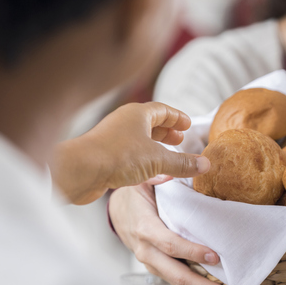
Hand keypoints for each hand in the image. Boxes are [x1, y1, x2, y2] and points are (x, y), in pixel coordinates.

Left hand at [51, 102, 210, 204]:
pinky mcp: (107, 158)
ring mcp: (114, 140)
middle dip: (167, 132)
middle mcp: (124, 124)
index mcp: (137, 115)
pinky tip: (153, 174)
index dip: (177, 118)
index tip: (188, 125)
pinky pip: (131, 156)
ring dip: (156, 148)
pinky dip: (145, 162)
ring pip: (140, 141)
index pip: (162, 111)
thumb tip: (205, 164)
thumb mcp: (158, 159)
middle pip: (150, 124)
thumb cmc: (117, 157)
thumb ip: (182, 163)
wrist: (80, 171)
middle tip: (181, 139)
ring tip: (170, 156)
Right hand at [109, 183, 246, 284]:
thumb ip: (164, 174)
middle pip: (177, 275)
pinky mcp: (162, 270)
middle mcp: (147, 252)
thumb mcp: (145, 177)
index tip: (215, 256)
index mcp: (144, 228)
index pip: (169, 244)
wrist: (117, 208)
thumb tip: (189, 165)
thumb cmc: (135, 190)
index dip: (191, 252)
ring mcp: (154, 265)